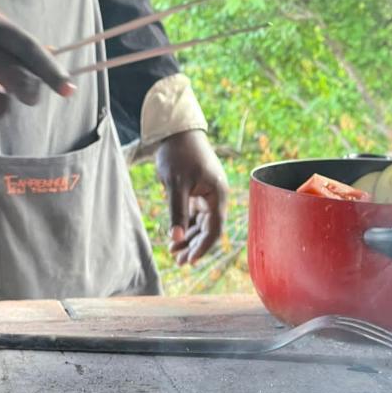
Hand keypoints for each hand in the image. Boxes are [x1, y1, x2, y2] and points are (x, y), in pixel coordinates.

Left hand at [156, 129, 228, 264]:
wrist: (175, 131)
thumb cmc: (178, 154)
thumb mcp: (176, 184)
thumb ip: (177, 212)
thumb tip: (176, 238)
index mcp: (218, 195)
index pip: (214, 229)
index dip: (203, 246)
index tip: (190, 260)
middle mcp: (216, 197)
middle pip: (208, 229)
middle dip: (194, 246)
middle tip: (179, 261)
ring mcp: (207, 195)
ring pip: (200, 224)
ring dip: (188, 238)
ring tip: (174, 252)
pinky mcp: (197, 192)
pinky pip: (194, 215)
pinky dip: (185, 226)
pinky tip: (174, 237)